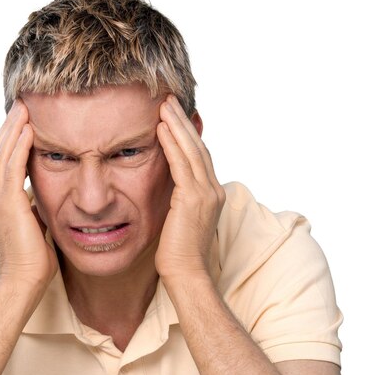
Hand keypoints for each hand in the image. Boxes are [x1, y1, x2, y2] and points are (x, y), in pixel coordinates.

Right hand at [0, 99, 57, 288]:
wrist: (24, 280)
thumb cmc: (34, 259)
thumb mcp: (35, 224)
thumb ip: (35, 207)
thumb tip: (44, 196)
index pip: (1, 163)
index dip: (10, 140)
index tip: (23, 122)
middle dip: (9, 127)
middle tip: (21, 105)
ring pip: (1, 154)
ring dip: (13, 129)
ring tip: (24, 108)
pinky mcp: (6, 204)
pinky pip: (11, 167)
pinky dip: (18, 146)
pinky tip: (28, 129)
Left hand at [155, 94, 225, 282]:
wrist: (187, 274)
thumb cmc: (179, 254)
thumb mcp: (180, 221)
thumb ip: (178, 201)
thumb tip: (168, 192)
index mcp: (211, 195)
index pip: (199, 157)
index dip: (187, 135)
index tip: (174, 116)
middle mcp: (213, 190)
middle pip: (198, 147)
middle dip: (183, 122)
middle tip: (169, 100)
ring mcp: (206, 193)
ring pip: (192, 150)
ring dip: (177, 125)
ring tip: (163, 105)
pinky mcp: (193, 199)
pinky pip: (182, 164)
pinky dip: (172, 144)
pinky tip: (161, 128)